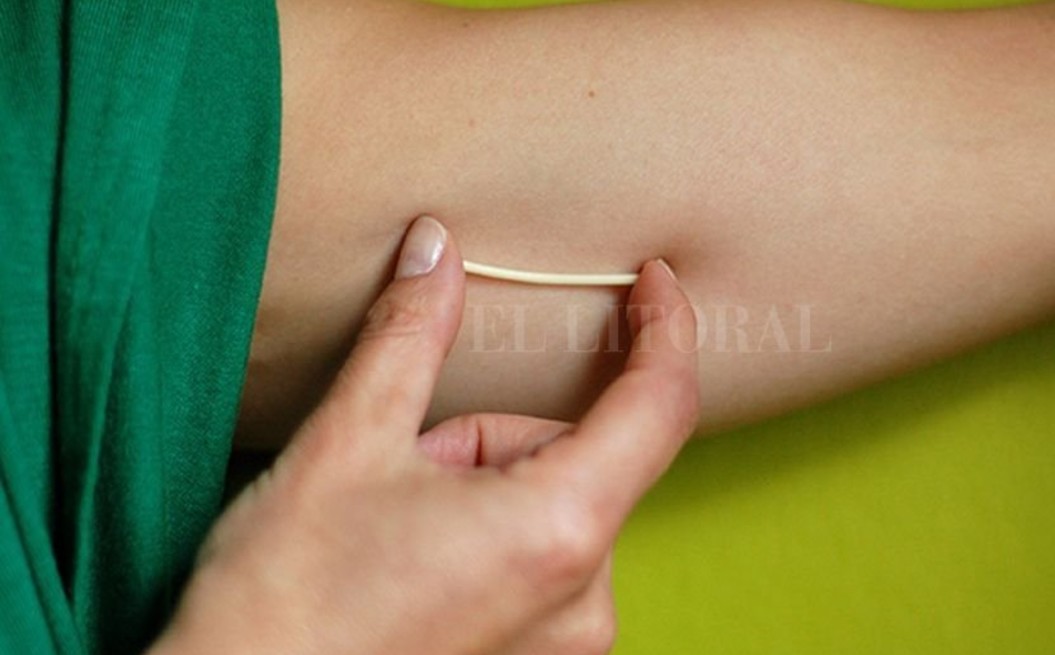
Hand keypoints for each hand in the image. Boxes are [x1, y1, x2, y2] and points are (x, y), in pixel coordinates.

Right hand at [151, 216, 698, 654]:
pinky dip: (494, 536)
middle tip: (402, 472)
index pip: (658, 406)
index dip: (664, 328)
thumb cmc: (285, 599)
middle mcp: (584, 599)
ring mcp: (566, 643)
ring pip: (555, 506)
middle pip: (577, 457)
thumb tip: (437, 248)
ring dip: (487, 490)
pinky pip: (543, 560)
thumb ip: (409, 335)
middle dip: (492, 438)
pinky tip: (420, 562)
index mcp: (558, 530)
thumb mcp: (347, 443)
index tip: (653, 278)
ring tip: (398, 530)